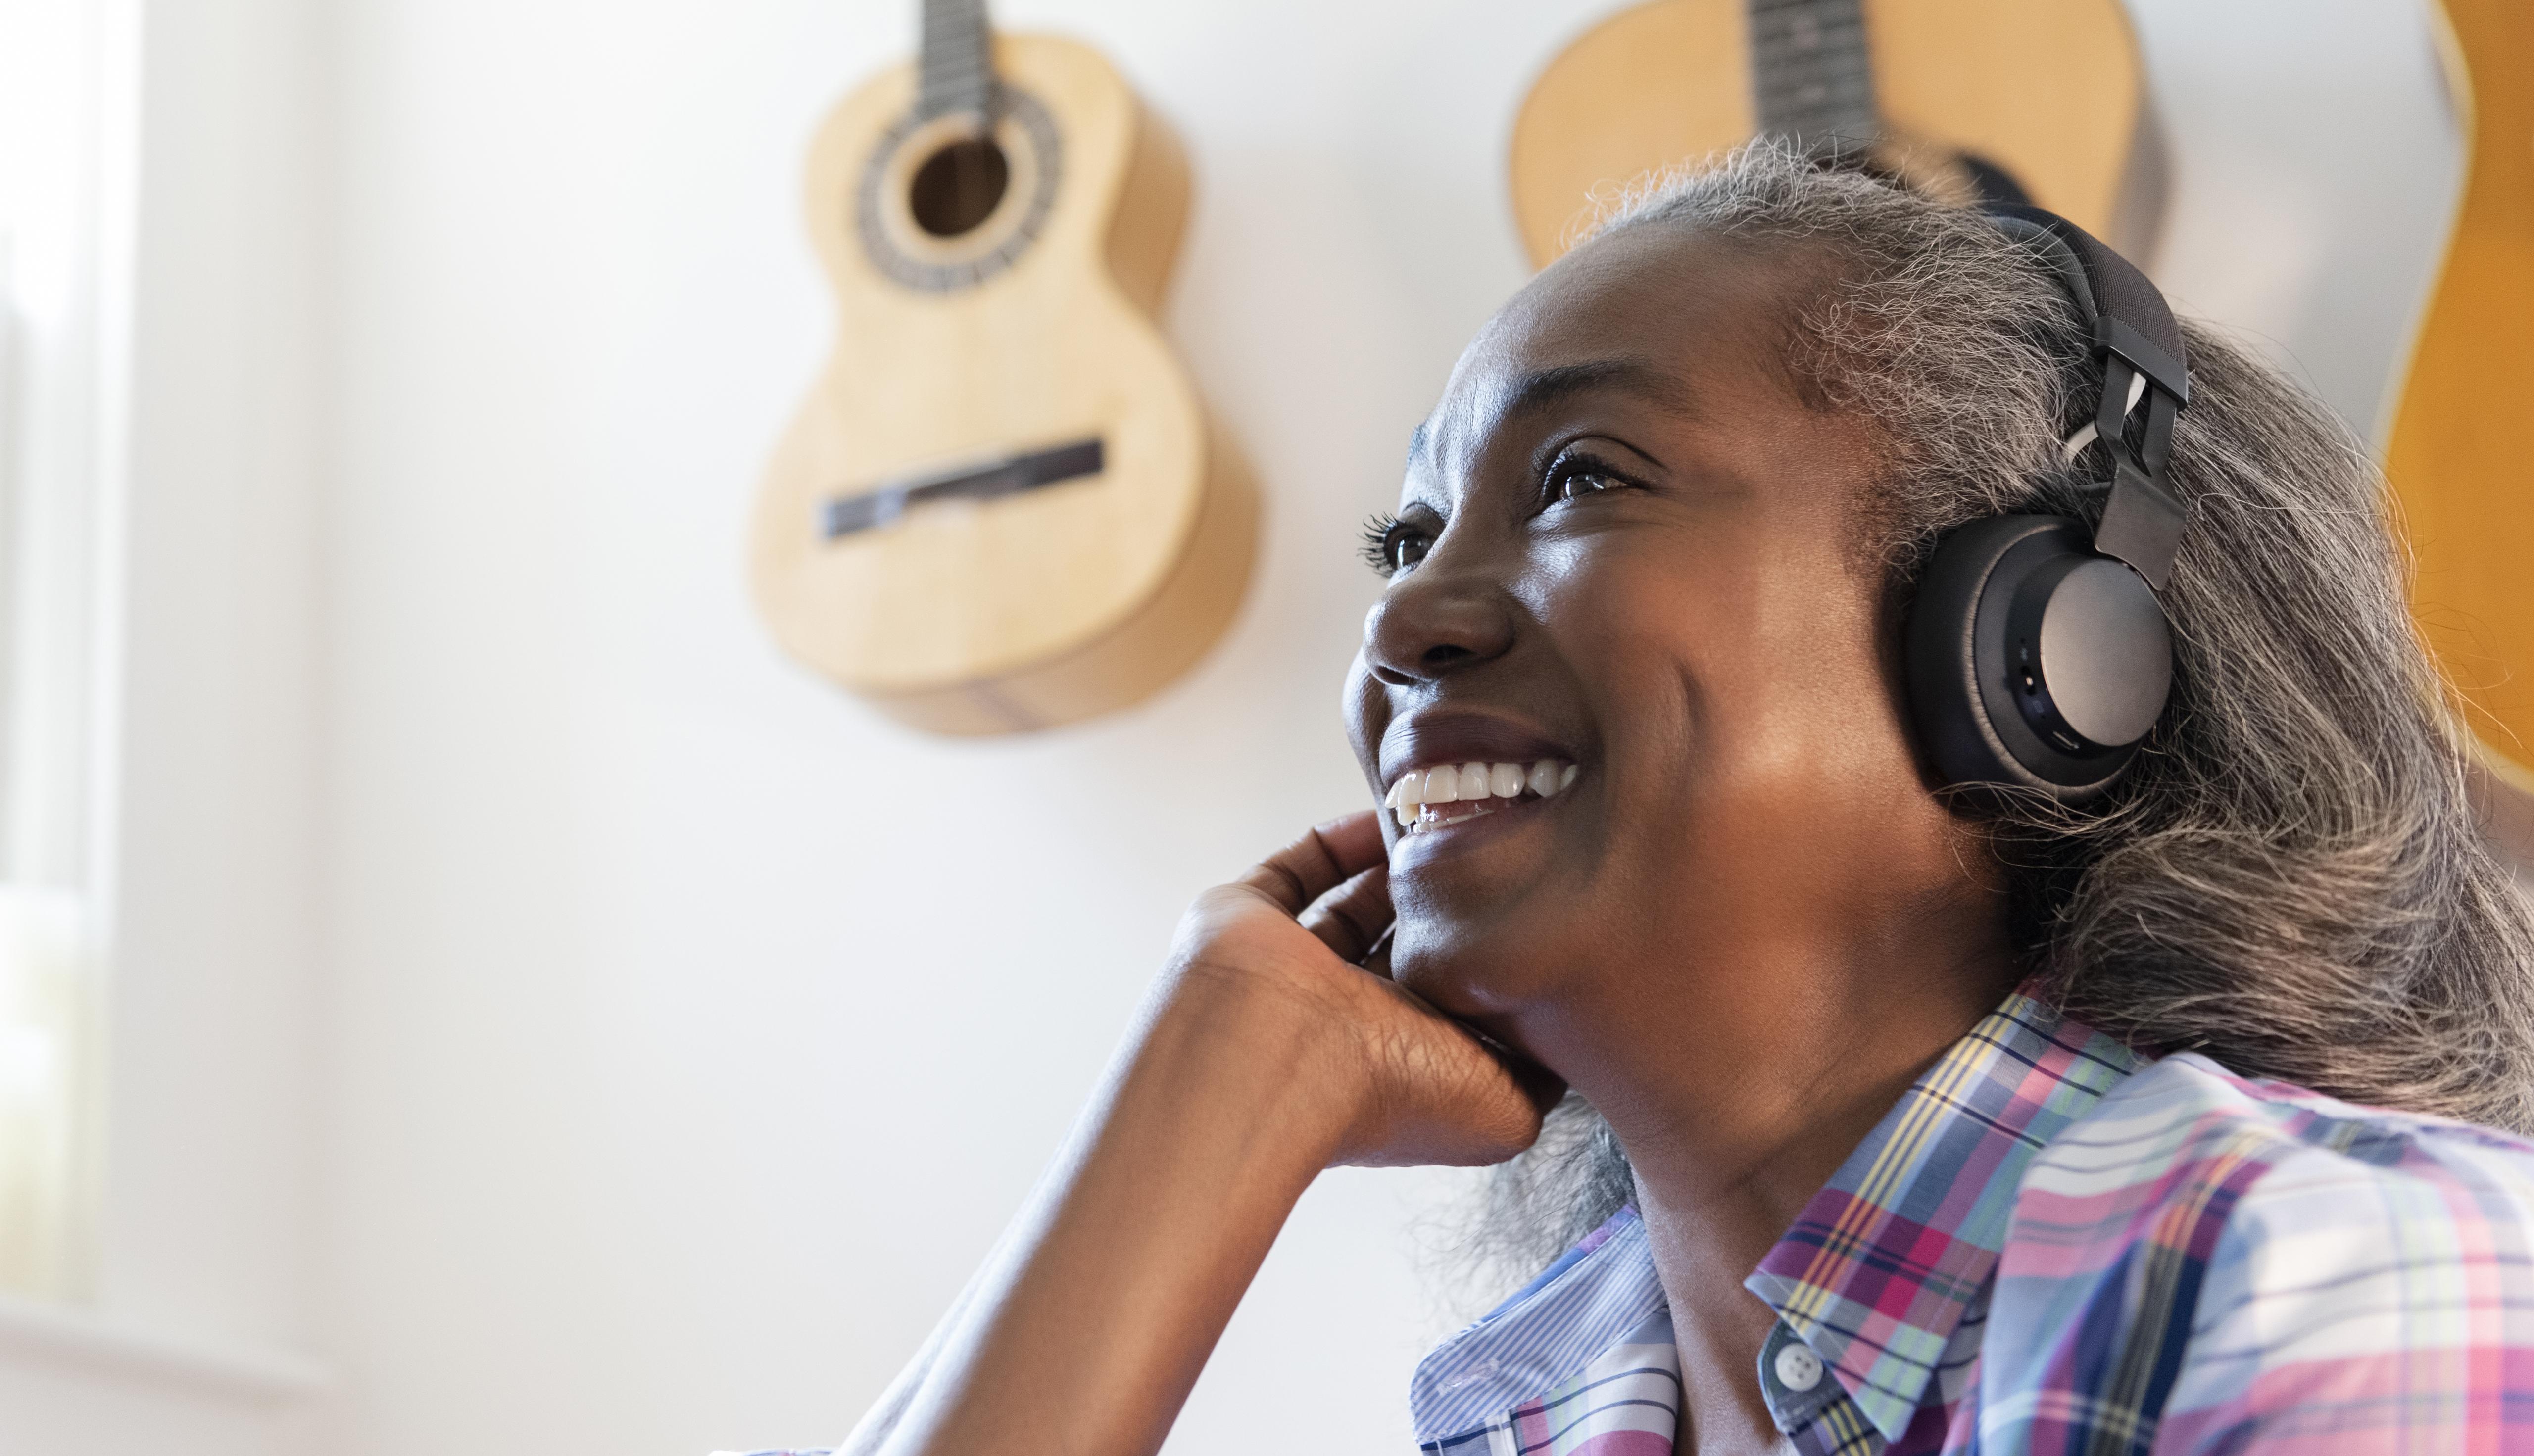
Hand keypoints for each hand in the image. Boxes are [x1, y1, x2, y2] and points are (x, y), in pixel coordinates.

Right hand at [1162, 810, 1561, 1168]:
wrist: (1273, 1063)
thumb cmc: (1387, 1092)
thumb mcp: (1508, 1110)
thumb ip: (1545, 1070)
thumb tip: (1565, 1029)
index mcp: (1402, 1063)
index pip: (1454, 1005)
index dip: (1496, 958)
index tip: (1546, 905)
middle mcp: (1346, 1019)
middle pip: (1407, 948)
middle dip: (1451, 905)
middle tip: (1501, 847)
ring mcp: (1292, 967)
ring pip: (1352, 903)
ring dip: (1400, 868)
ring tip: (1454, 821)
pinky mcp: (1248, 917)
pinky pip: (1299, 866)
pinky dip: (1341, 840)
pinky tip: (1389, 815)